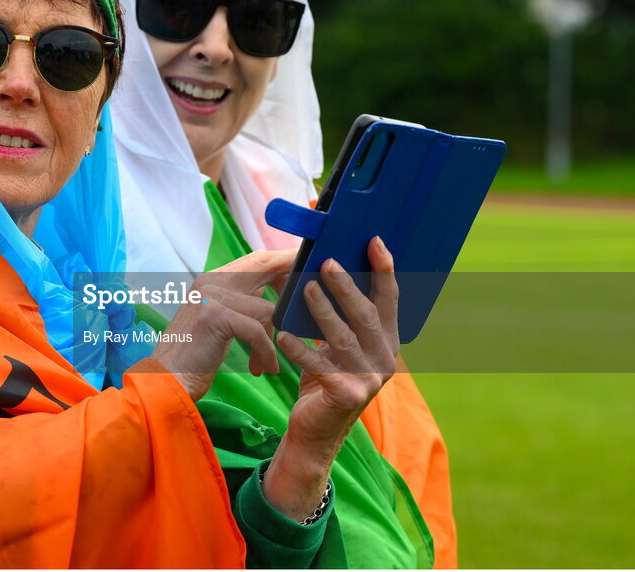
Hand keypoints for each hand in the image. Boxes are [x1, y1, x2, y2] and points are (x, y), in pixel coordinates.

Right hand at [150, 249, 297, 401]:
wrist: (165, 383)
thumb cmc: (194, 359)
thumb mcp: (218, 324)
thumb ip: (240, 305)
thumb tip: (270, 298)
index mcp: (212, 279)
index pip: (256, 259)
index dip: (285, 260)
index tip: (310, 263)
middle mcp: (210, 280)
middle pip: (264, 266)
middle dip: (293, 277)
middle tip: (315, 292)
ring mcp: (211, 295)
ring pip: (266, 309)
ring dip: (273, 341)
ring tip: (267, 363)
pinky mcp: (214, 315)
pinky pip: (258, 330)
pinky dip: (265, 352)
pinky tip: (263, 369)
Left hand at [262, 236, 398, 520]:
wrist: (315, 431)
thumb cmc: (324, 378)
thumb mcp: (337, 345)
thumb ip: (341, 316)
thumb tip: (327, 269)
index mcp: (386, 341)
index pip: (389, 299)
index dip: (383, 269)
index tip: (374, 241)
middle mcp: (384, 358)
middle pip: (365, 314)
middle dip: (346, 286)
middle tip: (326, 262)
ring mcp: (368, 380)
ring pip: (342, 337)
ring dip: (322, 310)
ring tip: (303, 288)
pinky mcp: (346, 395)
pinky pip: (320, 366)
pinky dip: (300, 349)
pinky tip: (283, 334)